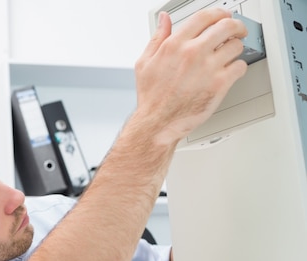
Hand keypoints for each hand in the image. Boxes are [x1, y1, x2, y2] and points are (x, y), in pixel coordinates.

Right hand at [134, 8, 247, 144]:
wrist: (157, 123)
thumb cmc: (151, 97)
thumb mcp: (144, 63)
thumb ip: (157, 38)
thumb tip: (164, 19)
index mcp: (175, 45)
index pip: (205, 16)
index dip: (219, 13)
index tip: (223, 17)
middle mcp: (193, 53)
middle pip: (226, 26)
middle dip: (236, 26)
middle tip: (238, 31)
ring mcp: (208, 68)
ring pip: (236, 46)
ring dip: (236, 49)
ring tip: (230, 55)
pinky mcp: (219, 84)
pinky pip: (240, 67)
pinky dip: (238, 68)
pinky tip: (230, 72)